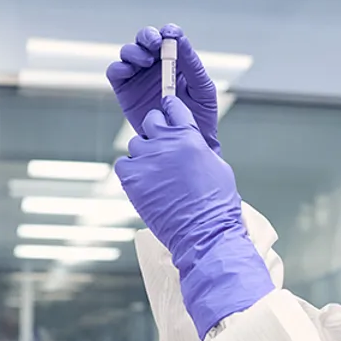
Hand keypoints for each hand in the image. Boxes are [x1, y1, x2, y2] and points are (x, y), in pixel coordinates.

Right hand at [106, 24, 221, 154]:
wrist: (185, 146)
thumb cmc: (200, 118)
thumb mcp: (202, 89)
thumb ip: (192, 65)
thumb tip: (180, 39)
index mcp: (176, 61)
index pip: (169, 38)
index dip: (168, 32)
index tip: (170, 34)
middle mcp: (155, 65)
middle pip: (145, 40)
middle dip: (148, 36)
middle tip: (155, 43)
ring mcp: (138, 76)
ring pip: (128, 52)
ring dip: (134, 51)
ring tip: (145, 61)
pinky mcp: (124, 90)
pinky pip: (115, 72)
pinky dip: (118, 67)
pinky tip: (128, 71)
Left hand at [116, 98, 271, 336]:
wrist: (204, 233)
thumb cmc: (216, 205)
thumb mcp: (217, 166)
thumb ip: (198, 147)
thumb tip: (189, 143)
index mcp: (189, 136)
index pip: (173, 108)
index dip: (170, 109)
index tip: (168, 113)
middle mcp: (166, 143)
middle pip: (150, 121)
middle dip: (155, 131)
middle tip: (161, 148)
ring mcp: (146, 161)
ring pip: (135, 144)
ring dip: (143, 155)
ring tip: (155, 174)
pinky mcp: (131, 179)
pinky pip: (123, 165)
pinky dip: (130, 172)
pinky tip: (143, 183)